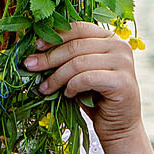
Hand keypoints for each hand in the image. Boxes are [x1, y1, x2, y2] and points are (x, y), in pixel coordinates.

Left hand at [24, 21, 144, 148]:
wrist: (118, 126)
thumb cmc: (96, 98)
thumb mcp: (80, 72)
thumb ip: (68, 57)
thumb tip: (35, 49)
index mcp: (110, 37)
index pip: (79, 28)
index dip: (55, 36)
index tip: (35, 46)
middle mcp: (120, 46)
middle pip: (76, 45)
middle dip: (49, 57)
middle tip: (29, 66)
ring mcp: (124, 63)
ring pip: (79, 62)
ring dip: (57, 76)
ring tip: (45, 87)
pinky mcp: (122, 81)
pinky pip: (87, 78)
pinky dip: (72, 86)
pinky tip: (68, 94)